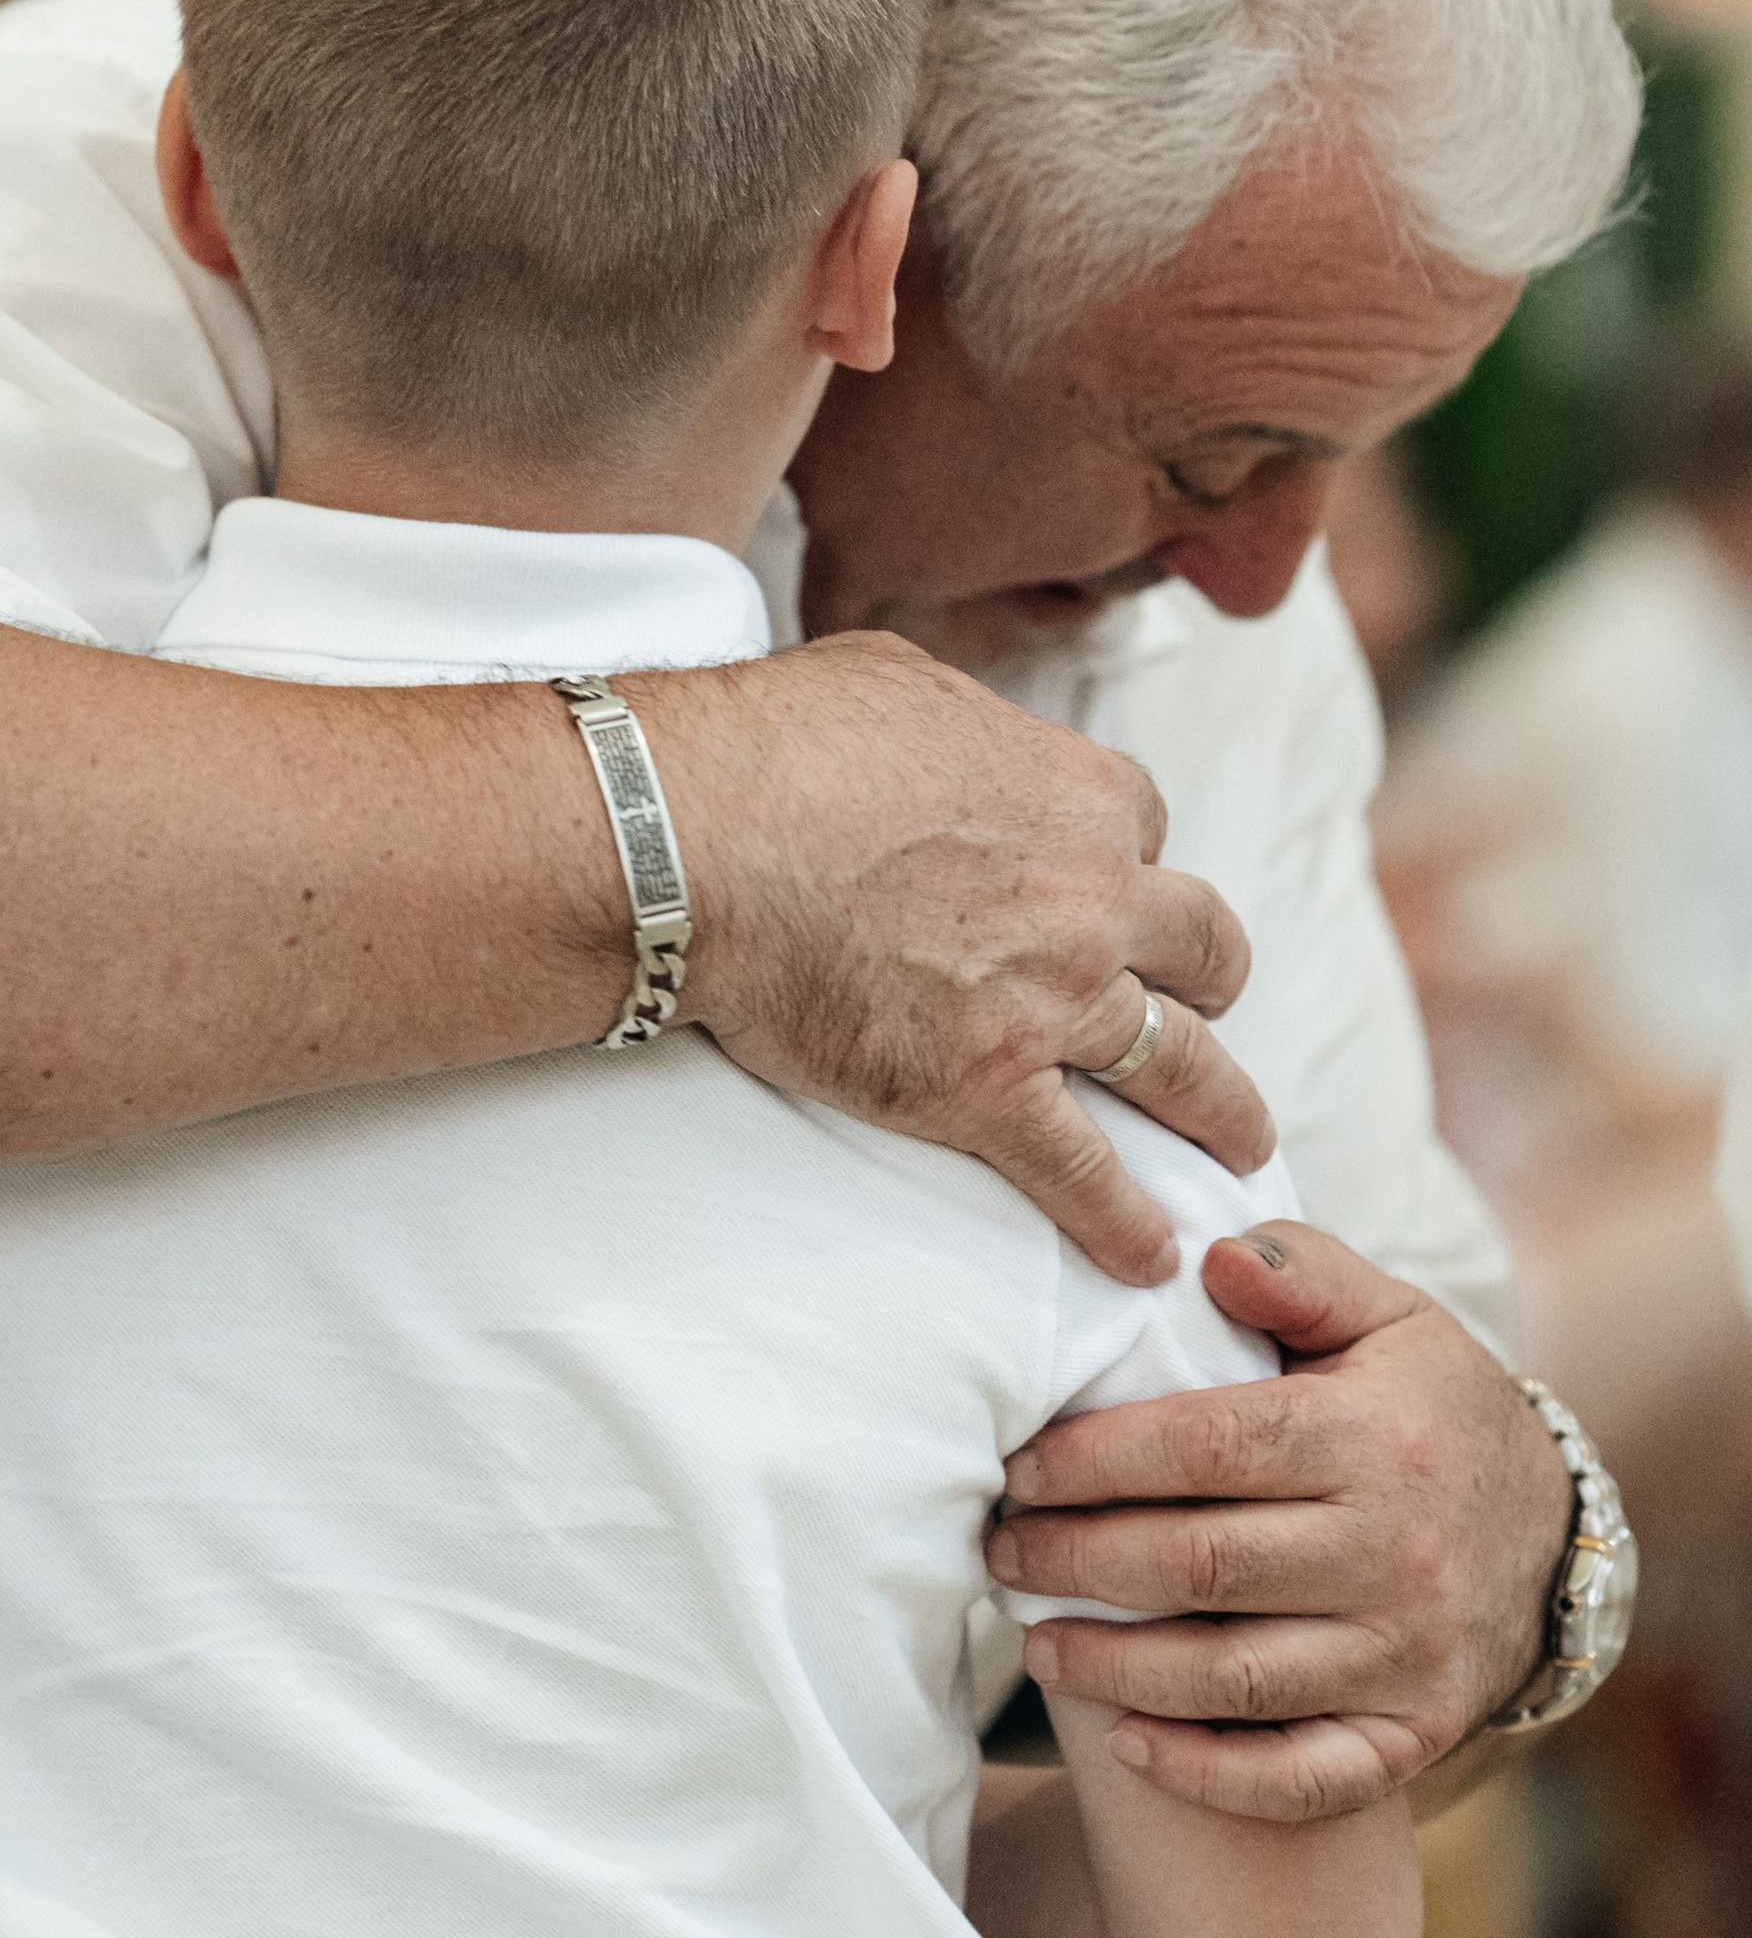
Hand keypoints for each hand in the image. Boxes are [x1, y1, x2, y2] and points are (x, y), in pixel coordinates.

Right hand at [650, 631, 1266, 1283]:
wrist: (698, 841)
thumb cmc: (773, 746)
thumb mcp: (896, 681)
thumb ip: (958, 719)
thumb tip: (948, 736)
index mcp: (1075, 793)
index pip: (1141, 827)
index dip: (1119, 858)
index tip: (1095, 881)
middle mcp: (1092, 898)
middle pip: (1200, 942)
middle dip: (1208, 973)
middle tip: (1203, 1000)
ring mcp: (1049, 1001)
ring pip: (1179, 1065)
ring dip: (1221, 1108)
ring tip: (1240, 1145)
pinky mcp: (984, 1090)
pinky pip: (1081, 1171)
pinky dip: (1123, 1220)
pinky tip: (1147, 1255)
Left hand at [986, 1222, 1569, 1817]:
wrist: (1551, 1535)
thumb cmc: (1428, 1412)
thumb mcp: (1390, 1319)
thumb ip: (1302, 1274)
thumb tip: (1208, 1255)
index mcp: (1377, 1439)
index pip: (1208, 1449)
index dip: (1096, 1462)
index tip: (1017, 1470)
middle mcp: (1397, 1553)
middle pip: (1201, 1567)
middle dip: (1077, 1562)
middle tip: (1000, 1553)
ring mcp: (1407, 1655)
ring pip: (1232, 1679)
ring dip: (1116, 1670)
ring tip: (1033, 1645)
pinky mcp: (1413, 1733)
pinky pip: (1305, 1777)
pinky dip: (1211, 1773)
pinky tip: (1130, 1746)